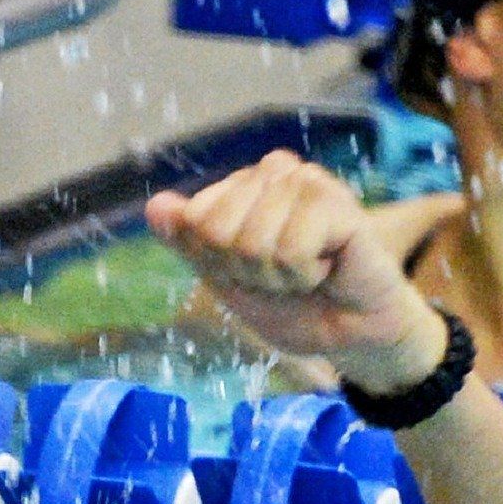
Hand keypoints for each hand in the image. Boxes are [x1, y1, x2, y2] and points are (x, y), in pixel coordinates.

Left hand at [144, 151, 446, 392]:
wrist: (347, 332)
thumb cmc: (291, 302)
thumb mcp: (225, 276)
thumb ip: (190, 242)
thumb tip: (155, 205)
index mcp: (242, 184)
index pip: (194, 221)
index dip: (219, 261)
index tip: (252, 271)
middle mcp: (274, 171)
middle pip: (217, 230)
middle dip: (246, 270)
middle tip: (283, 274)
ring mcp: (307, 181)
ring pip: (252, 242)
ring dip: (278, 276)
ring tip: (307, 272)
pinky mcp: (337, 201)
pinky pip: (289, 251)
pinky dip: (304, 275)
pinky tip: (328, 268)